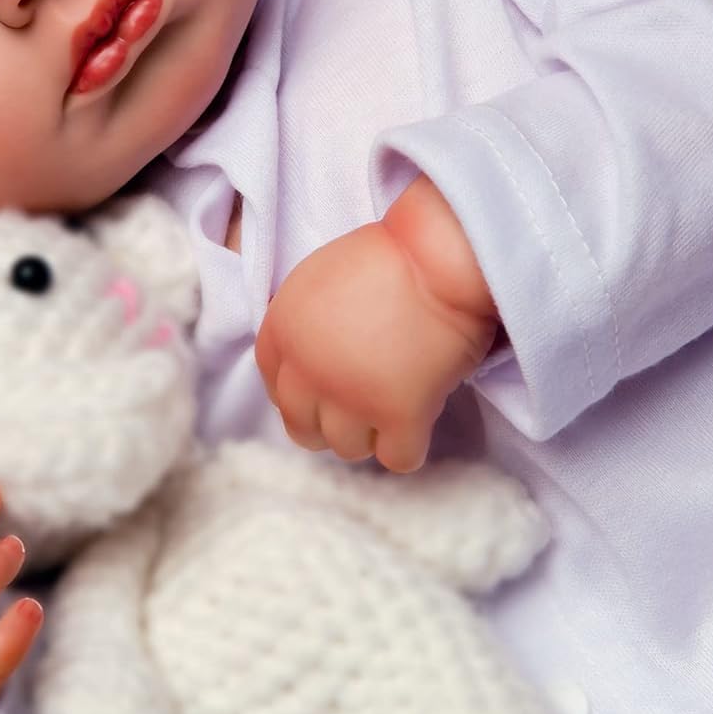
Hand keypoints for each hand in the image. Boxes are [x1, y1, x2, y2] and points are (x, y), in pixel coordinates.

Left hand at [254, 221, 497, 473]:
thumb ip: (306, 326)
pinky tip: (418, 424)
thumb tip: (311, 362)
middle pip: (302, 427)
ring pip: (346, 448)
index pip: (274, 387)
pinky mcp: (399, 415)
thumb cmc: (390, 255)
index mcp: (284, 331)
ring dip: (368, 435)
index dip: (299, 394)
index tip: (321, 392)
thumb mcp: (319, 280)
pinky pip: (396, 459)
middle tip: (358, 408)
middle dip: (327, 423)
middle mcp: (308, 371)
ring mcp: (351, 398)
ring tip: (391, 408)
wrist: (438, 255)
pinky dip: (408, 447)